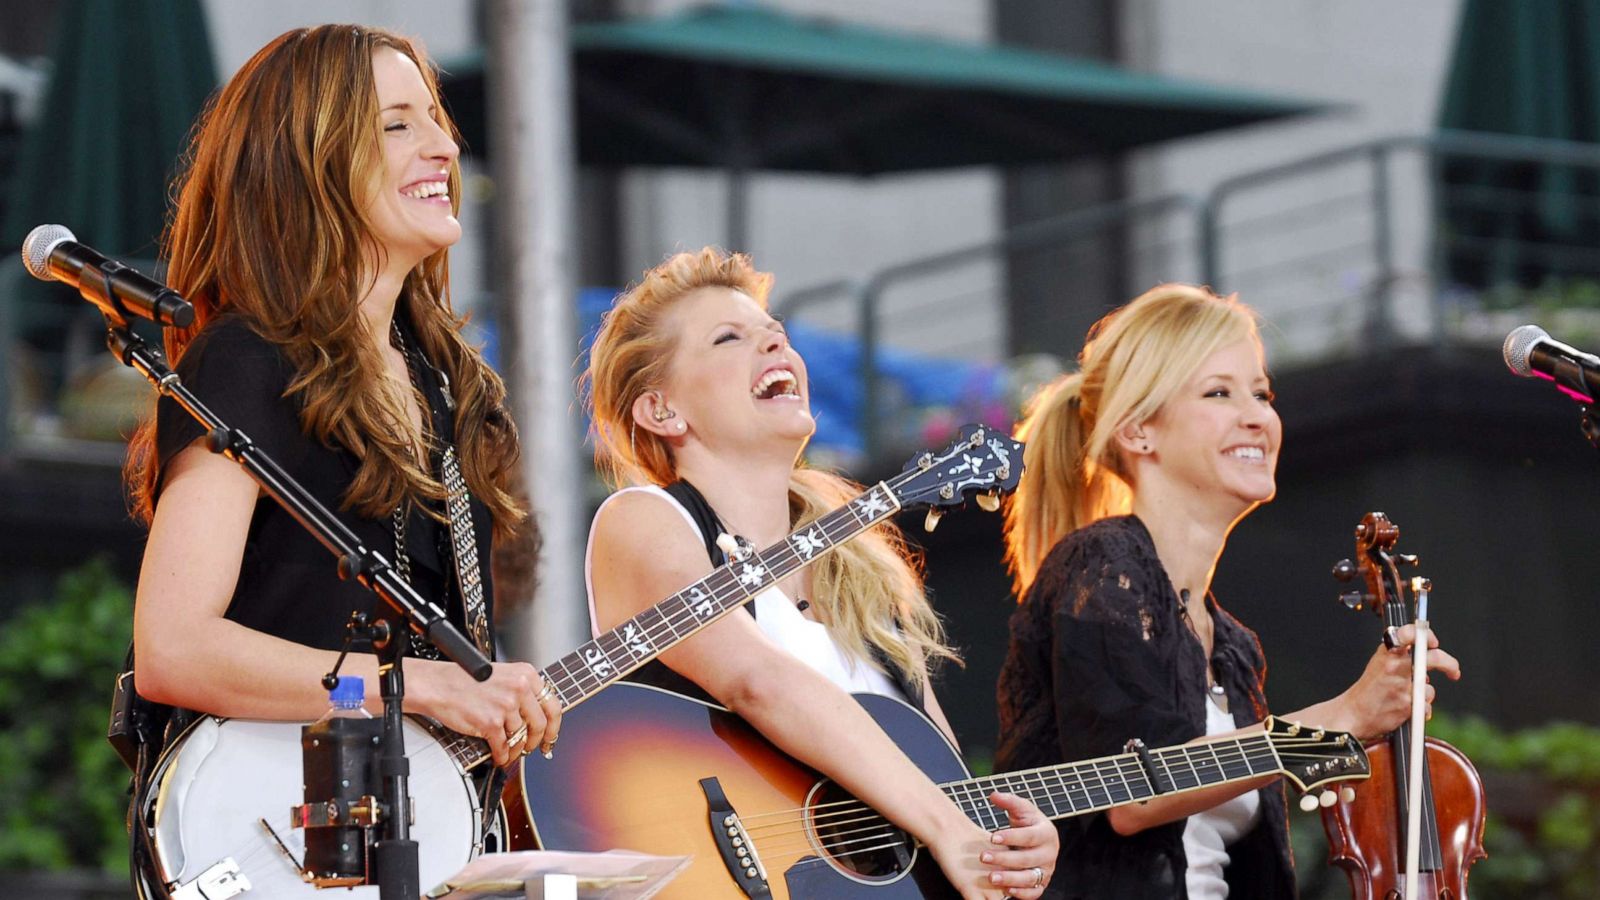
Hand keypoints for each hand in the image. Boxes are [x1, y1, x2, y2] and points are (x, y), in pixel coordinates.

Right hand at [412, 660, 561, 766]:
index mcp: (525, 674)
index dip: (554, 726)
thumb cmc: (464, 680)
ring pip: (521, 737)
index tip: (551, 736)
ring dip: (516, 750)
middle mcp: (519, 688)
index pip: (553, 704)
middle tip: (532, 748)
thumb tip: (537, 714)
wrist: (437, 685)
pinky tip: (499, 756)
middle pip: (541, 724)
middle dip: (536, 741)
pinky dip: (502, 756)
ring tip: (509, 752)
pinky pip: (504, 747)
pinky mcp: (491, 722)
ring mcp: (506, 706)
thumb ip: (521, 690)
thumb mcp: (502, 675)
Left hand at [926, 797, 1055, 899]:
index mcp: (1046, 833)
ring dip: (1010, 878)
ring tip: (991, 877)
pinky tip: (1006, 890)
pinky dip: (1021, 893)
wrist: (1037, 839)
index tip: (992, 837)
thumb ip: (1008, 801)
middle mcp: (1049, 854)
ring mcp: (1046, 871)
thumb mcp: (1021, 809)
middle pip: (1028, 859)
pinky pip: (1034, 892)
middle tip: (983, 857)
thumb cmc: (1028, 823)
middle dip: (1004, 859)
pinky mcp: (1042, 884)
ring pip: (1030, 878)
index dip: (1011, 837)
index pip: (1029, 836)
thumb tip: (994, 795)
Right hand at [1339, 624, 1459, 740]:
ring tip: (1405, 698)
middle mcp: (1395, 665)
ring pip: (1429, 688)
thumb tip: (1427, 653)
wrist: (1353, 713)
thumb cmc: (1367, 690)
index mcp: (1387, 652)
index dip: (1426, 635)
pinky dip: (1420, 710)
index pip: (1410, 633)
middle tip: (1453, 671)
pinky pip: (1426, 706)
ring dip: (1423, 694)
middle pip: (1434, 658)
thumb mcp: (1379, 663)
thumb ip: (1400, 655)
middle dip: (1449, 664)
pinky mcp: (1408, 705)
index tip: (1433, 642)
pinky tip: (1405, 709)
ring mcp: (1403, 685)